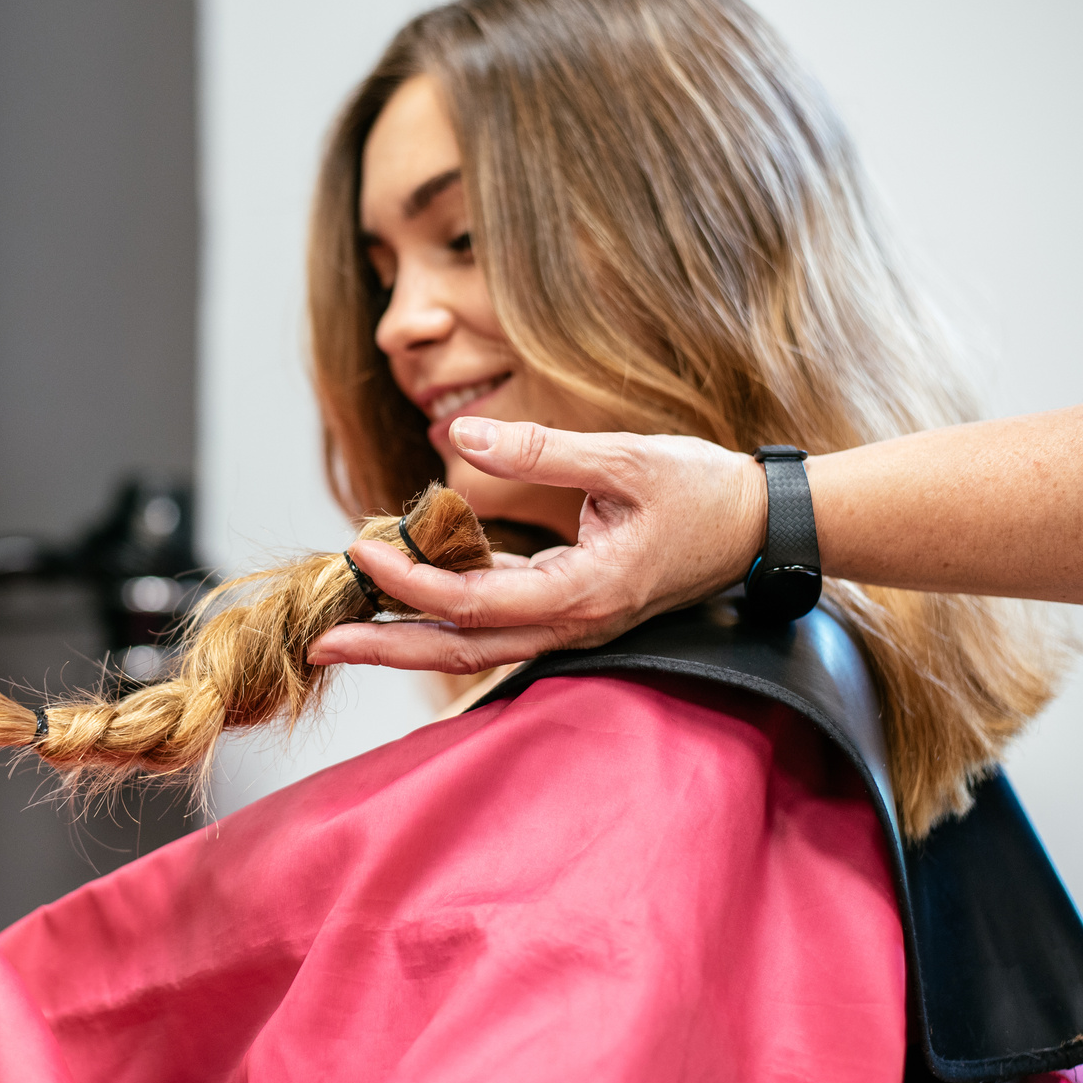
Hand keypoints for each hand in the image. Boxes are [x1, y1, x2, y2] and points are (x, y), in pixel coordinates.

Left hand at [307, 419, 764, 672]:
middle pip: (461, 647)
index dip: (410, 580)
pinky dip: (447, 614)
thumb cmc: (702, 489)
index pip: (473, 601)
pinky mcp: (570, 608)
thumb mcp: (625, 457)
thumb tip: (460, 434)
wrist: (761, 524)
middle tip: (320, 640)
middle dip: (388, 646)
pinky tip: (408, 595)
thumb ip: (539, 450)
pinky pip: (498, 622)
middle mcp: (571, 623)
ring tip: (349, 627)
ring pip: (475, 644)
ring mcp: (571, 623)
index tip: (362, 546)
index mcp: (583, 593)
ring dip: (410, 636)